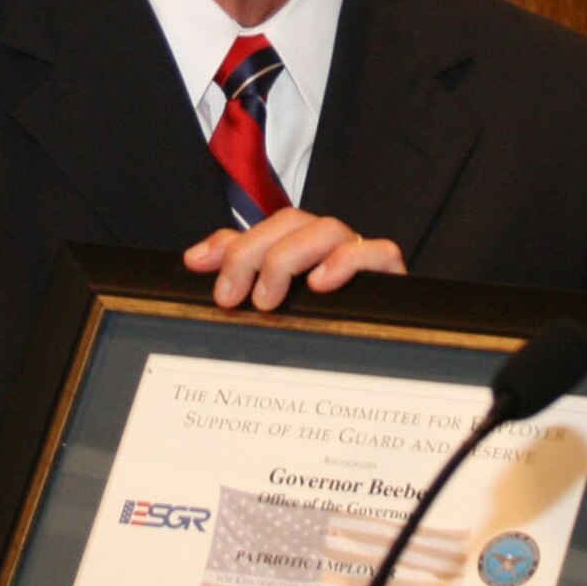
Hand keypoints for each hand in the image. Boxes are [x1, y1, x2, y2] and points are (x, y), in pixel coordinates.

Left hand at [184, 208, 405, 310]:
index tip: (199, 265)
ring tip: (268, 300)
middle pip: (292, 221)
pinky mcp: (390, 275)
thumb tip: (196, 259)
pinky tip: (320, 284)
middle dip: (252, 253)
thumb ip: (238, 272)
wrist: (376, 364)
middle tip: (231, 297)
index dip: (232, 241)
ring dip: (289, 257)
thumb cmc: (322, 332)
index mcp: (305, 249)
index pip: (267, 226)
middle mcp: (331, 247)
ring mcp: (362, 257)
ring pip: (329, 229)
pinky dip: (347, 262)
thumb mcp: (270, 304)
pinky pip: (379, 251)